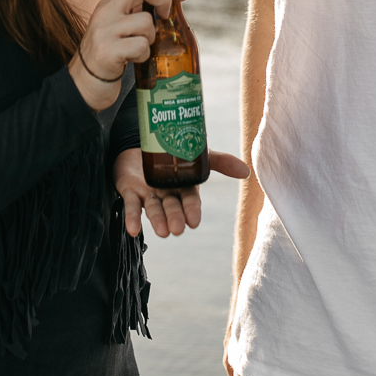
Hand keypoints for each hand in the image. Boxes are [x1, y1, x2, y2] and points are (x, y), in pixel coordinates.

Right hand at [68, 0, 185, 109]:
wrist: (83, 83)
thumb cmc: (108, 56)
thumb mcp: (117, 28)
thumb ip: (134, 14)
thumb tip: (170, 3)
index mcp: (109, 4)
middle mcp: (105, 13)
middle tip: (166, 16)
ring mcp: (104, 31)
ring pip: (146, 22)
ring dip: (150, 39)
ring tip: (137, 50)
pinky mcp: (107, 51)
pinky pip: (141, 46)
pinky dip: (142, 55)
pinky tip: (131, 61)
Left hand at [113, 147, 249, 237]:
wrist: (143, 142)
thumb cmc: (174, 152)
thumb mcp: (198, 154)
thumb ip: (220, 162)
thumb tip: (246, 171)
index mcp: (184, 187)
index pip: (189, 201)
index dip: (191, 211)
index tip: (194, 222)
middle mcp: (167, 194)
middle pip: (171, 207)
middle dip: (174, 218)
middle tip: (177, 230)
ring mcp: (148, 194)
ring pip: (153, 209)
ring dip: (157, 221)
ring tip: (162, 232)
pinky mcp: (130, 190)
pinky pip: (131, 205)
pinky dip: (132, 218)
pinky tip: (133, 230)